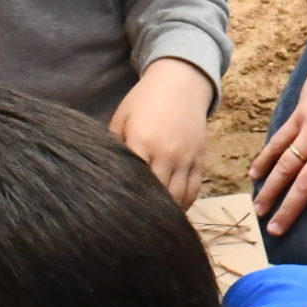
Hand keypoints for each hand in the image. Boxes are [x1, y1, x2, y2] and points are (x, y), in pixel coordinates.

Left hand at [110, 58, 215, 208]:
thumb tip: (106, 175)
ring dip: (168, 211)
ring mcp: (186, 158)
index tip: (119, 213)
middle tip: (135, 223)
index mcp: (142, 142)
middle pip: (159, 195)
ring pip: (179, 197)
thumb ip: (115, 146)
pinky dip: (185, 202)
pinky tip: (174, 209)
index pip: (135, 183)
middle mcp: (167, 154)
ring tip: (155, 220)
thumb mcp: (121, 118)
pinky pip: (194, 189)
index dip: (128, 200)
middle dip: (148, 210)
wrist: (181, 82)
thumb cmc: (144, 100)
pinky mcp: (200, 159)